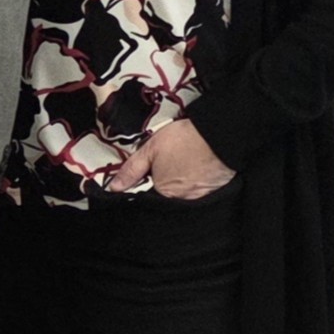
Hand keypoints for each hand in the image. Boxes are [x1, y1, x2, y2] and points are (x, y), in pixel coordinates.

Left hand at [115, 119, 234, 200]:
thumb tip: (114, 187)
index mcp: (163, 191)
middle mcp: (182, 199)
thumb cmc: (184, 139)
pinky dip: (197, 182)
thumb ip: (131, 170)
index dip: (148, 179)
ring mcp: (200, 197)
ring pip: (184, 192)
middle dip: (165, 180)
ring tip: (185, 162)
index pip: (148, 193)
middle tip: (172, 161)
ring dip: (182, 181)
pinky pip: (201, 190)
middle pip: (166, 193)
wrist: (219, 134)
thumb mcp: (150, 149)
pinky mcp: (216, 192)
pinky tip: (198, 168)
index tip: (153, 168)